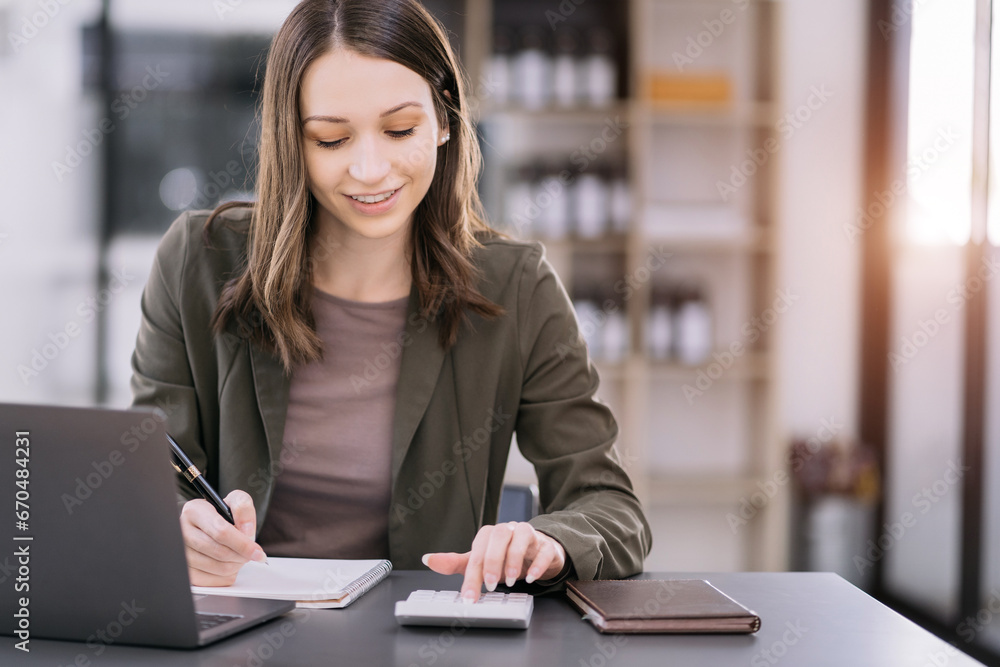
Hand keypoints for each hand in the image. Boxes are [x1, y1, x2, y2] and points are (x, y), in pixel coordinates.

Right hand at [180, 489, 267, 585]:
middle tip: (251, 552)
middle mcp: (183, 532)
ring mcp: (182, 553)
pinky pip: (213, 581)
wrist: (207, 524)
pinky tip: (230, 563)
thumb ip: (244, 509)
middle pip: (220, 552)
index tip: (258, 552)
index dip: (243, 544)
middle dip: (242, 555)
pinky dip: (228, 575)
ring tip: (240, 554)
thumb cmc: (221, 513)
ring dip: (237, 565)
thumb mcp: (235, 500)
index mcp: (195, 511)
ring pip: (218, 568)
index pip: (221, 532)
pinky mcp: (186, 571)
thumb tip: (247, 532)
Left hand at [421, 521, 566, 602]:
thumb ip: (456, 563)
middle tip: (490, 585)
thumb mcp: (479, 562)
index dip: (473, 572)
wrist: (536, 554)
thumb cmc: (505, 557)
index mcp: (490, 534)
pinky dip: (538, 563)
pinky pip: (544, 549)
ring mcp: (529, 536)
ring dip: (514, 559)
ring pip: (522, 536)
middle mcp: (509, 530)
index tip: (470, 595)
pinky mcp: (546, 546)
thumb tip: (428, 559)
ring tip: (510, 580)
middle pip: (499, 535)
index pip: (479, 549)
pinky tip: (532, 578)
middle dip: (493, 560)